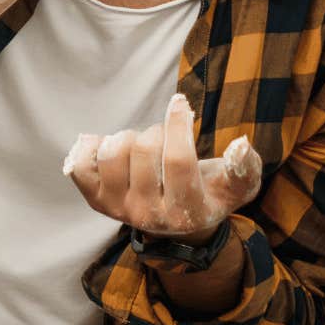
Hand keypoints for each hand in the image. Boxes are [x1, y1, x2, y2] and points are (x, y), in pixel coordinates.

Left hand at [63, 93, 263, 241]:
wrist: (177, 222)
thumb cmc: (209, 192)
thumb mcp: (235, 186)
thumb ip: (244, 168)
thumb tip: (242, 144)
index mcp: (187, 211)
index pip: (178, 160)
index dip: (178, 124)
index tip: (180, 102)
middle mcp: (148, 216)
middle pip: (144, 151)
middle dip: (157, 130)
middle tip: (164, 135)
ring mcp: (118, 210)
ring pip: (113, 153)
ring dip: (128, 136)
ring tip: (142, 145)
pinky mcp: (97, 202)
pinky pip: (79, 166)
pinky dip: (91, 147)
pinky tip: (110, 145)